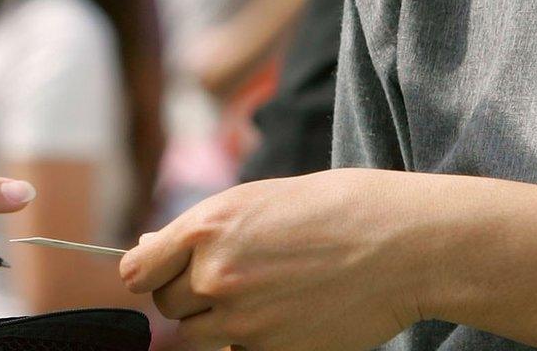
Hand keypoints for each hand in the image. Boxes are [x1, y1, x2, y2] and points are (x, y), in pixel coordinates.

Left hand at [120, 170, 430, 350]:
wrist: (399, 243)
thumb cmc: (333, 210)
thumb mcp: (257, 200)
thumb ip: (201, 230)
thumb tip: (148, 249)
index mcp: (206, 227)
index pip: (138, 272)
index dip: (150, 273)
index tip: (164, 273)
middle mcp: (215, 275)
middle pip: (168, 305)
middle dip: (192, 295)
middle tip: (238, 275)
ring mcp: (242, 319)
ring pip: (199, 334)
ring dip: (219, 319)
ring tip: (267, 291)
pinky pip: (239, 350)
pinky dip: (255, 338)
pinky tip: (290, 310)